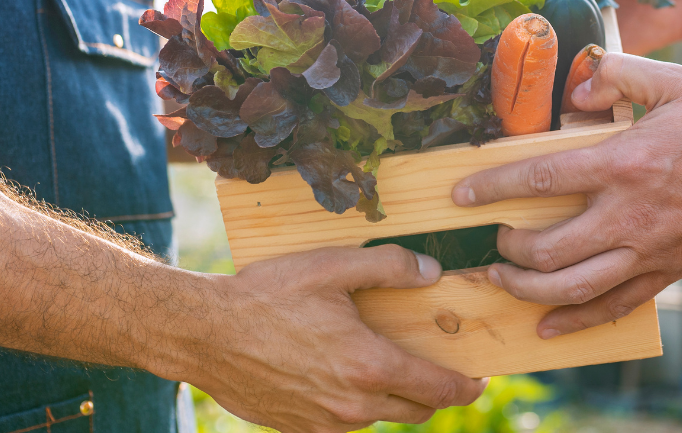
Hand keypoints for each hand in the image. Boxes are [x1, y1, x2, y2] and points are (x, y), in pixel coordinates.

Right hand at [182, 246, 487, 431]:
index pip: (442, 389)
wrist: (203, 334)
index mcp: (370, 366)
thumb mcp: (329, 267)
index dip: (468, 385)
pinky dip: (351, 404)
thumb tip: (431, 272)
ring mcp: (326, 425)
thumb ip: (388, 266)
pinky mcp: (300, 431)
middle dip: (433, 392)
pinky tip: (333, 374)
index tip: (477, 376)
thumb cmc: (265, 296)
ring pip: (379, 418)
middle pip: (418, 411)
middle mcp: (354, 405)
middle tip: (432, 368)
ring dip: (388, 396)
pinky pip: (342, 425)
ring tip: (374, 364)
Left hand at [452, 54, 681, 338]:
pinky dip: (576, 322)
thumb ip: (618, 76)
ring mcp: (650, 250)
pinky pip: (614, 307)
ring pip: (573, 288)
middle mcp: (631, 214)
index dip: (490, 188)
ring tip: (502, 280)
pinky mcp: (668, 272)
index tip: (459, 195)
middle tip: (492, 240)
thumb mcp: (677, 81)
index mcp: (624, 162)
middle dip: (506, 250)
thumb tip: (575, 89)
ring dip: (527, 290)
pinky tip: (547, 326)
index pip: (538, 179)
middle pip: (546, 250)